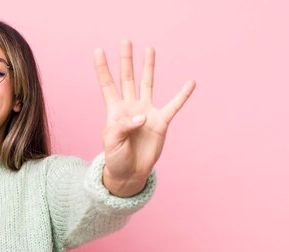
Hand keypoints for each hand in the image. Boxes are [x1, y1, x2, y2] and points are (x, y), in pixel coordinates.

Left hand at [94, 40, 195, 196]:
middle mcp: (130, 107)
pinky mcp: (161, 122)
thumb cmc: (116, 158)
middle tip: (126, 41)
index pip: (107, 84)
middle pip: (127, 78)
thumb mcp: (112, 142)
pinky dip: (182, 95)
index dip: (102, 68)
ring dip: (148, 67)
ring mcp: (146, 112)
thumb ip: (123, 127)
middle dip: (126, 60)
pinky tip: (190, 82)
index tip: (98, 50)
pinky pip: (174, 106)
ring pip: (147, 84)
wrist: (130, 173)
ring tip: (149, 50)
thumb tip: (142, 116)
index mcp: (114, 111)